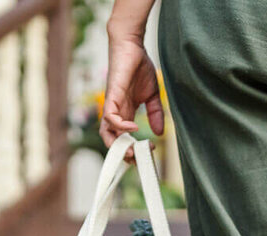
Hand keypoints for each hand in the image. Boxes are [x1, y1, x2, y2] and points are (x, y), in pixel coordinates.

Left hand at [100, 34, 164, 158]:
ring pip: (107, 133)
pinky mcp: (111, 96)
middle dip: (123, 154)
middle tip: (138, 159)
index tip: (148, 152)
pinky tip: (134, 129)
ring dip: (118, 145)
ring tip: (132, 151)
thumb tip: (159, 134)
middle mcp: (116, 113)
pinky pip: (110, 117)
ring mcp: (112, 105)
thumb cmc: (139, 67)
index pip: (123, 139)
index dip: (133, 149)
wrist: (132, 46)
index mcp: (125, 114)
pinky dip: (120, 126)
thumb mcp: (152, 95)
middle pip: (112, 141)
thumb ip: (155, 114)